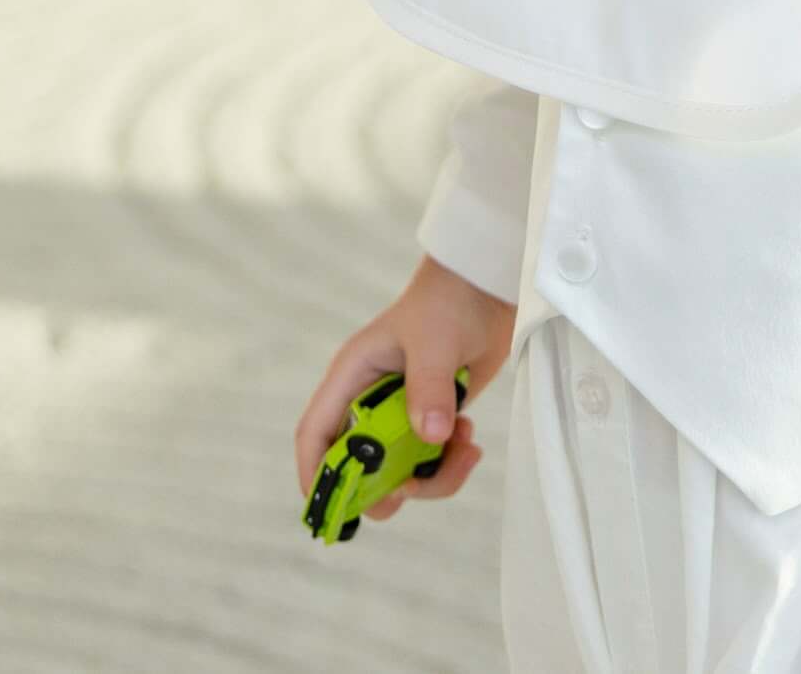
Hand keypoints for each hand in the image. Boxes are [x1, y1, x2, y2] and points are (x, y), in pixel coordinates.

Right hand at [294, 254, 517, 523]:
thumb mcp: (434, 342)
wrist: (484, 289)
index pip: (316, 432)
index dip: (316, 473)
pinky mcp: (430, 419)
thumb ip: (429, 388)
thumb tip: (432, 436)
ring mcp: (400, 413)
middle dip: (385, 489)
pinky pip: (431, 463)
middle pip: (359, 467)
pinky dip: (451, 464)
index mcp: (352, 377)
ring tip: (465, 447)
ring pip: (400, 472)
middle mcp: (369, 401)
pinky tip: (470, 437)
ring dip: (432, 476)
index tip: (329, 511)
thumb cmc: (447, 303)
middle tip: (413, 489)